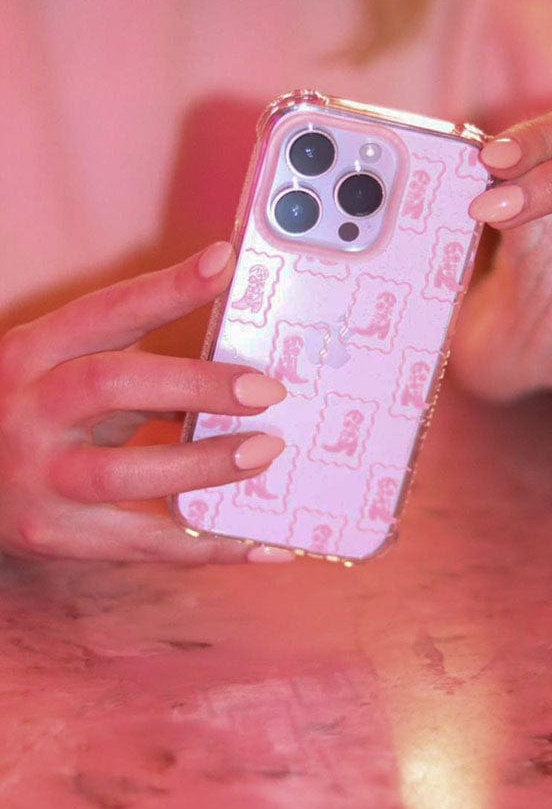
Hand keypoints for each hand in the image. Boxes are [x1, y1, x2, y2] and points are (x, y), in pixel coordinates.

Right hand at [0, 242, 292, 562]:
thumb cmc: (37, 417)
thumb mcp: (67, 373)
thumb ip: (135, 365)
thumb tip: (234, 369)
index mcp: (33, 353)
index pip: (105, 312)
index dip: (166, 288)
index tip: (223, 263)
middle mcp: (26, 410)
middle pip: (112, 385)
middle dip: (197, 383)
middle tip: (267, 390)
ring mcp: (36, 477)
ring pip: (124, 473)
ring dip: (205, 465)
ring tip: (266, 452)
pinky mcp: (55, 536)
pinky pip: (141, 543)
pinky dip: (206, 545)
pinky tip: (259, 543)